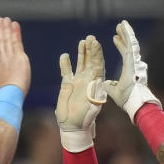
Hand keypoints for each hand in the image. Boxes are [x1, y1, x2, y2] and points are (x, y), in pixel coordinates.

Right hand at [0, 17, 30, 95]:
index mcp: (0, 66)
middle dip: (1, 30)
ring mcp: (11, 57)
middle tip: (0, 20)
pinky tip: (15, 24)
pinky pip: (16, 42)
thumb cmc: (3, 95)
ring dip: (7, 28)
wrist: (9, 95)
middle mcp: (4, 59)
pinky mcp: (18, 57)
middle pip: (2, 42)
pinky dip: (16, 32)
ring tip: (6, 19)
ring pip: (8, 39)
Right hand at [56, 35, 106, 152]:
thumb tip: (98, 81)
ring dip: (81, 53)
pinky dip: (65, 64)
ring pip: (80, 64)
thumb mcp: (93, 105)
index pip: (98, 65)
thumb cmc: (85, 117)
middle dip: (91, 50)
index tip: (96, 43)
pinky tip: (65, 56)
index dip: (97, 54)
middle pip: (90, 61)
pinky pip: (66, 71)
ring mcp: (78, 81)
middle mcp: (88, 80)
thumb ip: (95, 92)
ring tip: (82, 42)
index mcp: (96, 83)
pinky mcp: (67, 84)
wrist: (73, 125)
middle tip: (90, 38)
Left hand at [105, 20, 160, 120]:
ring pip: (130, 43)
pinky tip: (124, 26)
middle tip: (119, 27)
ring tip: (122, 23)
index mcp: (130, 69)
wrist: (134, 102)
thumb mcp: (114, 91)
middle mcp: (134, 63)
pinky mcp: (133, 60)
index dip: (120, 45)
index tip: (115, 38)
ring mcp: (134, 61)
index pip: (125, 53)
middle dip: (124, 36)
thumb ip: (110, 86)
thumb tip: (106, 84)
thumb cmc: (127, 99)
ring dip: (126, 32)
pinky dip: (127, 35)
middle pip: (128, 46)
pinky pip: (130, 44)